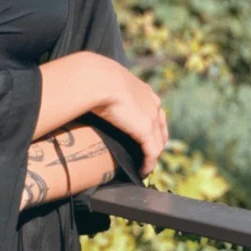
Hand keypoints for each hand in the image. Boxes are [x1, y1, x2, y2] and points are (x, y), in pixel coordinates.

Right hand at [88, 58, 168, 177]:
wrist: (97, 79)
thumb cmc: (93, 79)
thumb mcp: (104, 83)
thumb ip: (105, 91)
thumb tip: (90, 96)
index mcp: (143, 91)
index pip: (154, 111)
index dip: (151, 126)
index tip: (144, 137)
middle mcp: (152, 103)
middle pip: (161, 129)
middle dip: (155, 143)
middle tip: (145, 157)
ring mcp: (151, 117)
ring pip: (158, 143)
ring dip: (152, 156)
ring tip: (143, 166)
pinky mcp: (146, 130)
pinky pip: (151, 153)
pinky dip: (148, 165)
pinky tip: (141, 172)